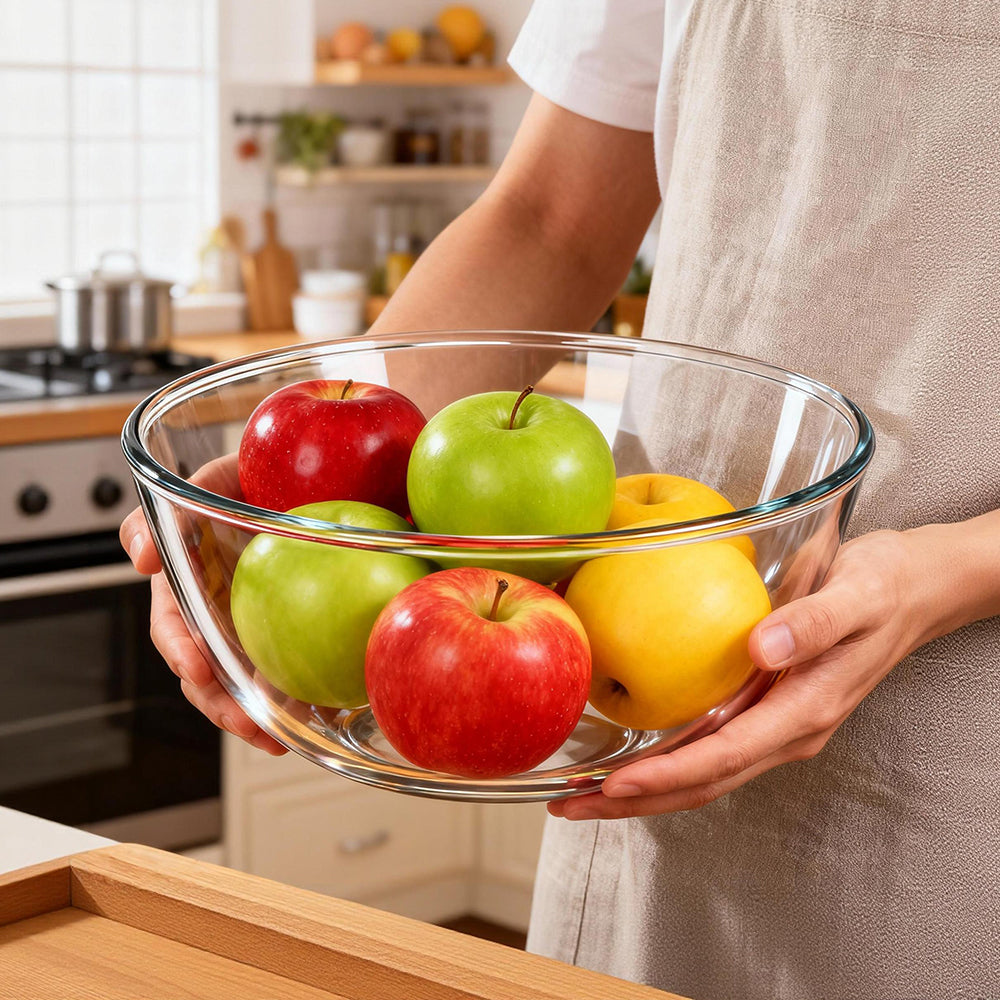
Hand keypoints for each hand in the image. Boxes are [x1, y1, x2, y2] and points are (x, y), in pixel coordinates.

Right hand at [119, 455, 286, 755]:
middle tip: (252, 726)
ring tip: (281, 738)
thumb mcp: (215, 478)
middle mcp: (215, 606)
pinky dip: (294, 698)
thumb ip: (175, 503)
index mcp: (190, 575)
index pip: (171, 622)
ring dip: (255, 715)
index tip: (197, 669)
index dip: (180, 650)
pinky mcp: (286, 630)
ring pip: (240, 682)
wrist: (315, 466)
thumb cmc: (258, 471)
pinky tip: (318, 714)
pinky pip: (285, 670)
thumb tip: (141, 556)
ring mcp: (250, 621)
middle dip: (222, 704)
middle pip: (205, 670)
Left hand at [549, 529, 935, 820]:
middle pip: (702, 783)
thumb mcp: (856, 594)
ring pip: (701, 775)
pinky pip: (709, 750)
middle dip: (634, 800)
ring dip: (642, 791)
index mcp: (804, 712)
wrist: (914, 590)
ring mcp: (776, 727)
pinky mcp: (766, 712)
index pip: (724, 757)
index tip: (614, 785)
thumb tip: (762, 648)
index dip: (666, 776)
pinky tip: (628, 758)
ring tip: (582, 795)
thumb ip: (813, 623)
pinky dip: (664, 764)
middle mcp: (786, 731)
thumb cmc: (885, 587)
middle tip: (569, 805)